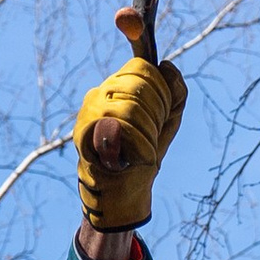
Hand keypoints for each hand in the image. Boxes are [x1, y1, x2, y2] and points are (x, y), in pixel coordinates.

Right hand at [74, 55, 185, 240]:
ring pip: (132, 108)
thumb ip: (174, 92)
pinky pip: (122, 129)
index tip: (159, 116)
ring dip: (148, 136)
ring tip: (142, 151)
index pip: (143, 67)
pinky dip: (139, 147)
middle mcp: (98, 93)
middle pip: (140, 86)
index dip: (160, 90)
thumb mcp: (167, 121)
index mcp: (116, 85)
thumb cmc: (142, 155)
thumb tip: (166, 66)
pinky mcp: (85, 134)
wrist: (122, 193)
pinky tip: (136, 159)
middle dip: (156, 115)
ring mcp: (89, 113)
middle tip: (150, 138)